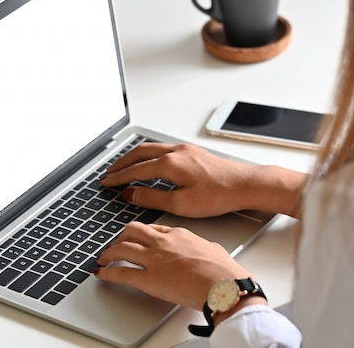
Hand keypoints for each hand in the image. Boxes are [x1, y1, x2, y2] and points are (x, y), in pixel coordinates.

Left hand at [94, 221, 255, 310]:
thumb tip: (204, 252)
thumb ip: (203, 248)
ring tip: (103, 258)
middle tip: (116, 244)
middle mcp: (164, 243)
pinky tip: (102, 274)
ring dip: (109, 253)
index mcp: (180, 234)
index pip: (153, 228)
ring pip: (122, 248)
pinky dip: (107, 273)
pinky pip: (121, 273)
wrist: (226, 287)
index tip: (136, 236)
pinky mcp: (149, 280)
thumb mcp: (213, 250)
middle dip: (120, 237)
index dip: (141, 232)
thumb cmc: (225, 272)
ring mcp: (155, 260)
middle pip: (132, 231)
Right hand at [101, 143, 306, 218]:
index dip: (118, 178)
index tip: (106, 182)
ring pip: (151, 148)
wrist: (247, 185)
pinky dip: (149, 154)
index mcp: (170, 164)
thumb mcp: (181, 204)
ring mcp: (186, 149)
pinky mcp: (194, 152)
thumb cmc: (220, 195)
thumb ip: (152, 198)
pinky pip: (163, 148)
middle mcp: (176, 151)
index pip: (135, 170)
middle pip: (139, 153)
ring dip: (135, 157)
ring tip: (124, 166)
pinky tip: (150, 162)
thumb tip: (132, 194)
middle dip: (122, 163)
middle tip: (109, 172)